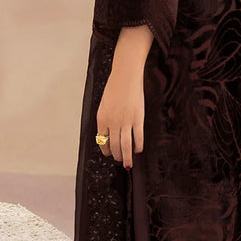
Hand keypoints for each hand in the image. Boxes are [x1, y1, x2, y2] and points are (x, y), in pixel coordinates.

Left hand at [96, 25, 153, 167]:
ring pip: (125, 146)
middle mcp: (112, 123)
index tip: (108, 153)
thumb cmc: (114, 88)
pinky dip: (138, 145)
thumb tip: (110, 132)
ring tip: (128, 163)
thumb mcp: (105, 105)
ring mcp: (125, 122)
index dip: (105, 150)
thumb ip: (107, 119)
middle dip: (116, 155)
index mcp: (102, 119)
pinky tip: (138, 150)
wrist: (125, 77)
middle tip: (119, 160)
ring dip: (126, 157)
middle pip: (114, 146)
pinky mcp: (137, 119)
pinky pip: (138, 137)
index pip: (102, 141)